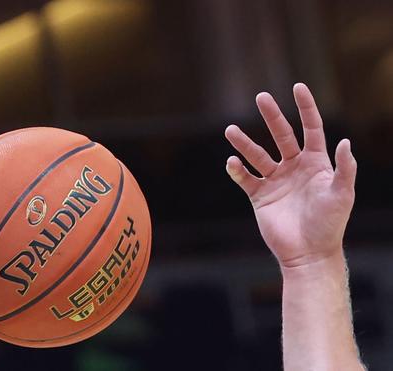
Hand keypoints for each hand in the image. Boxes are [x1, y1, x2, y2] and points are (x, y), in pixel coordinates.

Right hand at [224, 83, 356, 266]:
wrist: (308, 253)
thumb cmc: (330, 225)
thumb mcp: (343, 195)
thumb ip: (345, 169)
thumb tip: (345, 142)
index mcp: (316, 163)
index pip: (311, 128)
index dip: (306, 108)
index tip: (298, 87)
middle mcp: (294, 167)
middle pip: (281, 135)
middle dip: (272, 116)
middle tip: (261, 97)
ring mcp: (276, 181)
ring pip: (257, 155)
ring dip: (244, 143)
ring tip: (230, 130)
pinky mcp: (260, 196)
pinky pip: (245, 178)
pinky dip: (237, 170)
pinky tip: (232, 163)